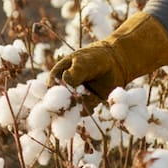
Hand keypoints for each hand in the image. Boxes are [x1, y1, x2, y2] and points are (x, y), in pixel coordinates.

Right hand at [50, 12, 167, 100]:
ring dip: (76, 108)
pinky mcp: (89, 103)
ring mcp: (77, 96)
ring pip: (72, 107)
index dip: (52, 94)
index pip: (51, 87)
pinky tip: (94, 102)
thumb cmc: (97, 57)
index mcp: (59, 74)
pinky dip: (88, 109)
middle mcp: (65, 87)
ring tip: (85, 102)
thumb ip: (76, 71)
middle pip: (60, 101)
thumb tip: (65, 80)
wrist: (116, 62)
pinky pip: (85, 110)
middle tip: (71, 105)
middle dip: (64, 105)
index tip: (59, 98)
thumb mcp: (85, 61)